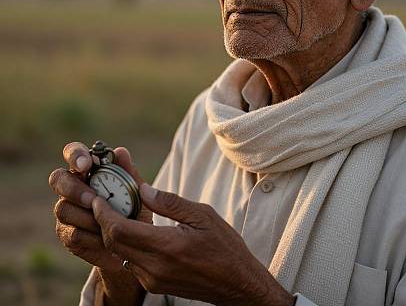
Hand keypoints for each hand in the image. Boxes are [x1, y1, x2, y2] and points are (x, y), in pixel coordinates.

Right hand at [48, 142, 149, 304]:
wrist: (135, 244)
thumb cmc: (134, 209)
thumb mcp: (136, 190)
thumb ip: (128, 171)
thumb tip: (120, 152)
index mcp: (89, 169)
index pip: (74, 152)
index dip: (75, 155)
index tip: (86, 165)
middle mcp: (73, 187)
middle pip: (58, 179)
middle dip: (74, 189)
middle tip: (94, 200)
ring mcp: (67, 210)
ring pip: (64, 209)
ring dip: (88, 217)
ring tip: (111, 224)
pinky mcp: (67, 234)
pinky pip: (73, 234)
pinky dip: (94, 238)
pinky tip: (109, 241)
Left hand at [92, 184, 294, 305]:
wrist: (236, 284)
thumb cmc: (224, 246)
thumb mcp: (203, 215)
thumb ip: (170, 202)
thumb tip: (143, 189)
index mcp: (167, 247)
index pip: (119, 230)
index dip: (104, 212)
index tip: (99, 196)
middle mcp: (155, 268)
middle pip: (112, 243)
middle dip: (103, 220)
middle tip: (102, 199)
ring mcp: (152, 280)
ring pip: (118, 253)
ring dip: (112, 232)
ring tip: (115, 210)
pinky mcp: (154, 285)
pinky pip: (130, 262)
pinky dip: (124, 244)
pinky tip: (131, 228)